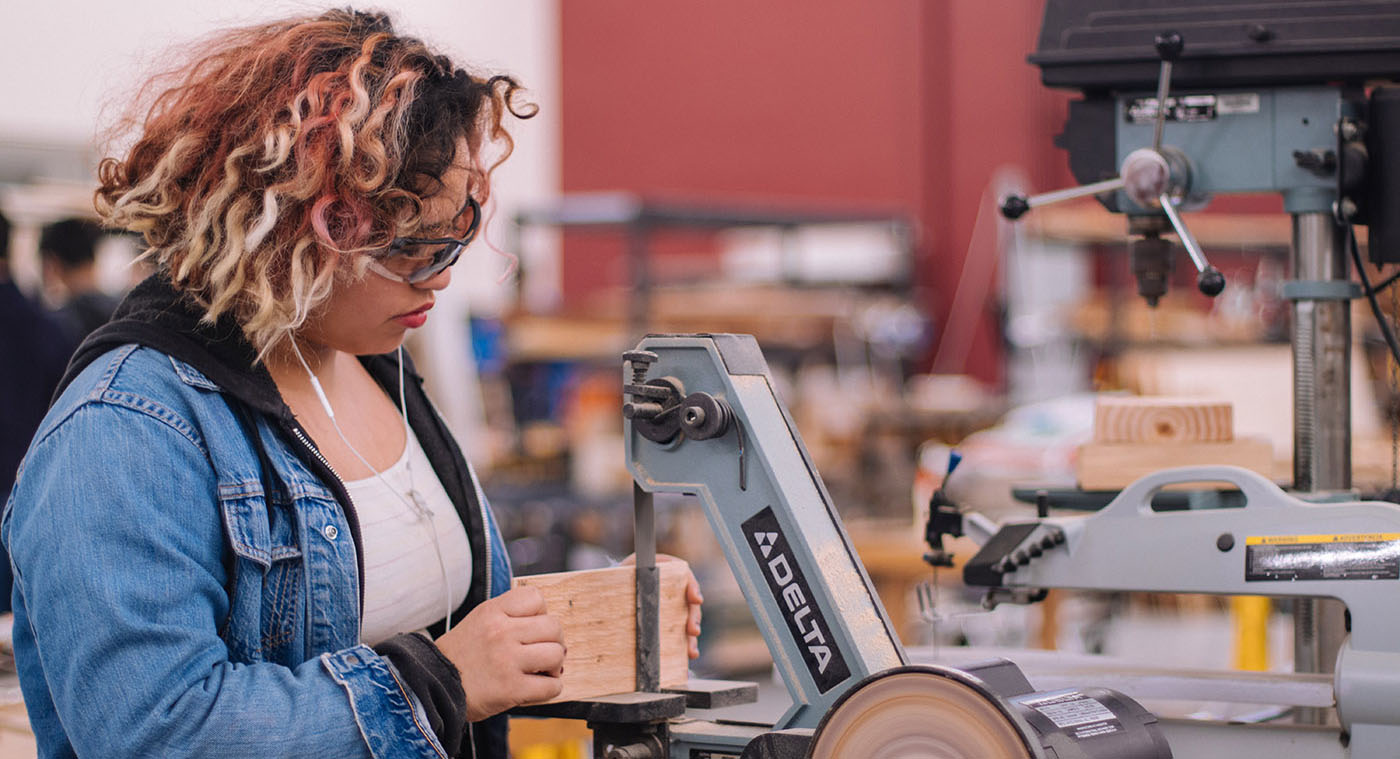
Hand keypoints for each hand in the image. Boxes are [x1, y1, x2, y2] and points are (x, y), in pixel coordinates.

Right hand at [434, 586, 564, 720]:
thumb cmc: (460, 656)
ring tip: (542, 671)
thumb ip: (508, 616)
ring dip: (555, 666)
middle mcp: (500, 632)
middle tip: (544, 653)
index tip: (533, 629)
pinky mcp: (511, 689)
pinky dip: (550, 688)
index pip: (536, 597)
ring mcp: (507, 660)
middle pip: (553, 627)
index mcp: (492, 612)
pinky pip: (551, 686)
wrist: (433, 687)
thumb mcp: (479, 621)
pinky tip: (537, 688)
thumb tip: (548, 626)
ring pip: (557, 654)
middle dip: (555, 641)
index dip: (541, 614)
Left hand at [622, 553, 703, 658]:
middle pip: (690, 606)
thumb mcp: (631, 566)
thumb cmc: (626, 574)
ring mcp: (673, 611)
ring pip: (688, 624)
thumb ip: (637, 568)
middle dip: (694, 618)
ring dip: (691, 638)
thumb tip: (634, 576)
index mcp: (670, 575)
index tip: (695, 599)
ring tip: (691, 651)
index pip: (686, 579)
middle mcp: (675, 593)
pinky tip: (688, 656)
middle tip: (693, 630)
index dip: (693, 588)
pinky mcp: (668, 627)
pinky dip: (685, 648)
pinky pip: (680, 638)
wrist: (614, 588)